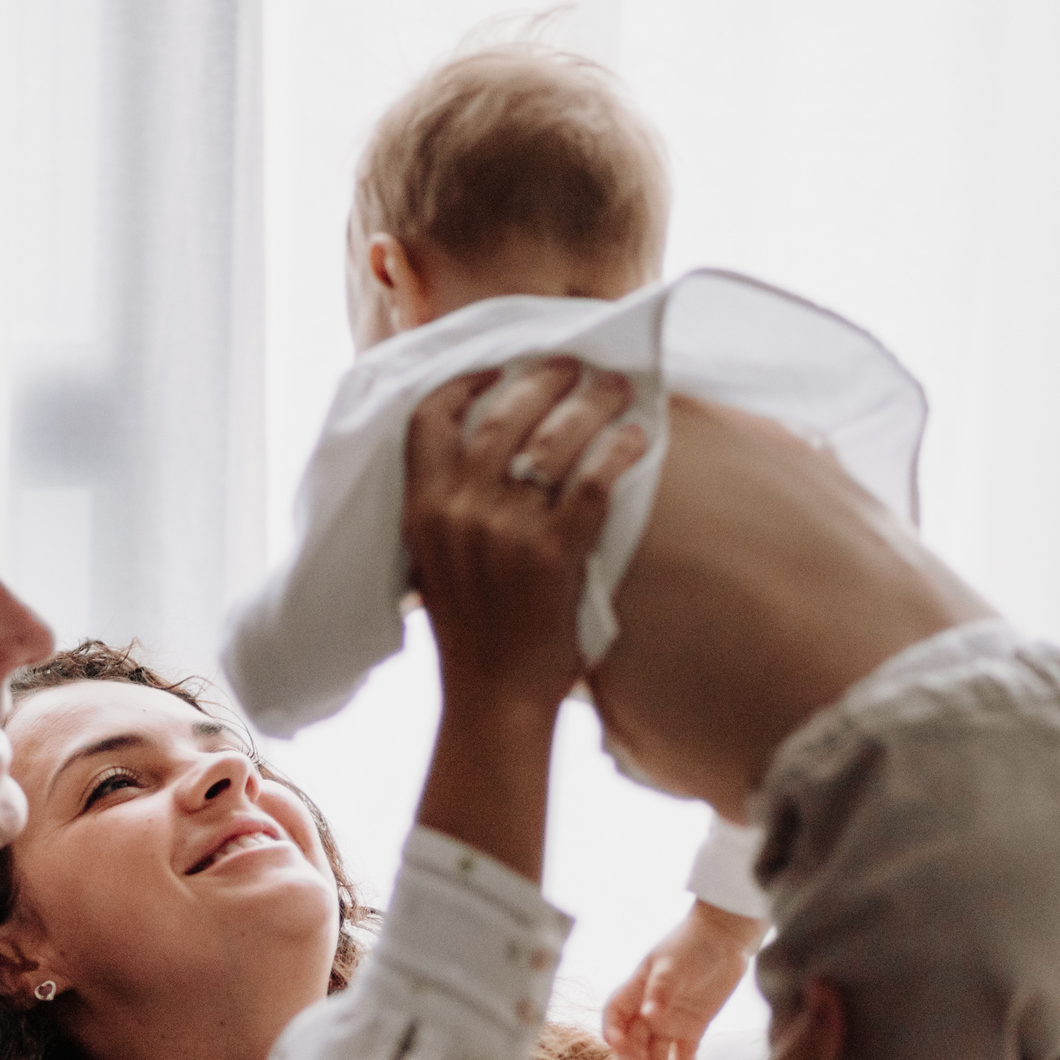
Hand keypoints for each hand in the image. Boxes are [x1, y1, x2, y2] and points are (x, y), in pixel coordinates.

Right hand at [403, 359, 644, 719]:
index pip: (431, 418)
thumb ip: (449, 503)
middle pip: (503, 413)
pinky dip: (619, 450)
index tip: (500, 369)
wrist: (493, 693)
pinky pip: (593, 481)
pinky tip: (636, 438)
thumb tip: (490, 447)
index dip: (467, 381)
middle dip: (544, 378)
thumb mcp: (434, 557)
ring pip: (553, 438)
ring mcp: (505, 531)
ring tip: (613, 389)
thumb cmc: (471, 626)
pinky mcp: (552, 554)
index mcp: (422, 508)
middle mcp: (459, 511)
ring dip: (589, 402)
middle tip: (575, 365)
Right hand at [603, 900, 767, 1059]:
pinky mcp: (692, 1031)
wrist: (725, 938)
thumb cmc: (691, 944)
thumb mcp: (672, 964)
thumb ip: (660, 990)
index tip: (618, 1046)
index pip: (614, 1017)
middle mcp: (648, 1013)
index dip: (612, 1032)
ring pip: (656, 1057)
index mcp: (636, 993)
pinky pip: (684, 1058)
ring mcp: (669, 1024)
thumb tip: (648, 1016)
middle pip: (633, 1045)